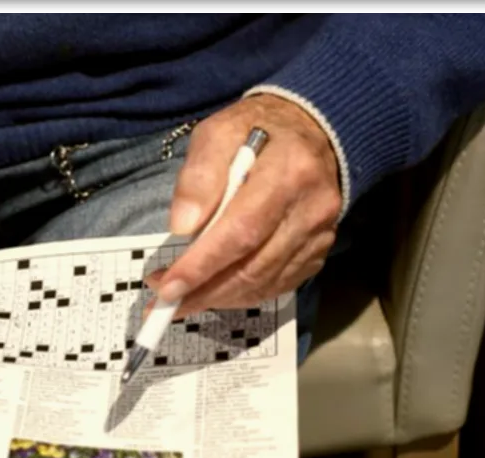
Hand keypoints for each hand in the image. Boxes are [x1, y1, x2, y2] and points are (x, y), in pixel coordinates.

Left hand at [149, 94, 341, 315]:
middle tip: (164, 301)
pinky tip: (216, 291)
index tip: (167, 287)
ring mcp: (320, 234)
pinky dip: (243, 295)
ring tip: (182, 298)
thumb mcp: (219, 132)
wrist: (314, 130)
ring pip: (265, 282)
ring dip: (219, 298)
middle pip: (253, 266)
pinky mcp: (320, 250)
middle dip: (204, 290)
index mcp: (287, 172)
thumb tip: (182, 226)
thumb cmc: (257, 130)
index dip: (202, 265)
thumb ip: (199, 175)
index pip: (241, 230)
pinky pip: (278, 285)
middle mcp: (311, 208)